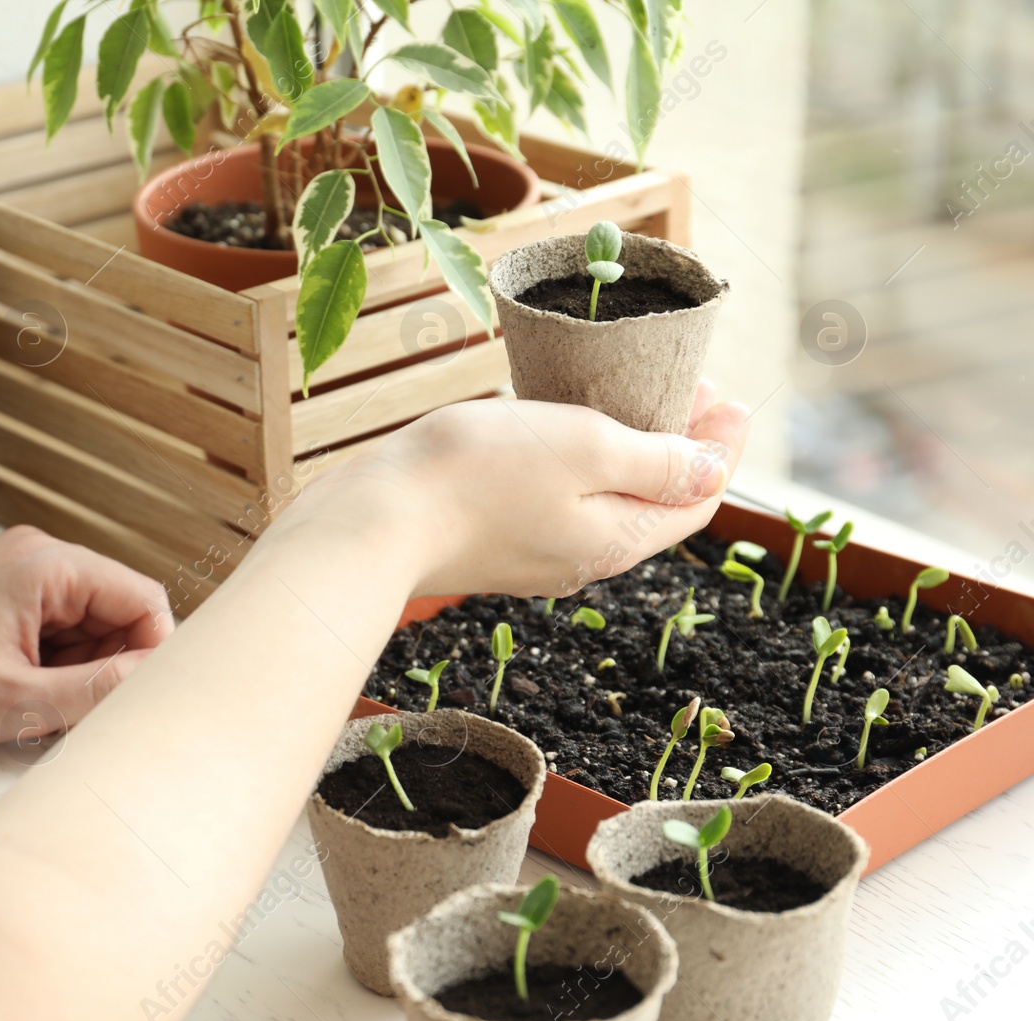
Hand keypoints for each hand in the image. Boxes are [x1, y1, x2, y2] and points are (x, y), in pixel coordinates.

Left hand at [0, 526, 172, 745]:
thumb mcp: (14, 702)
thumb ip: (96, 691)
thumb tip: (154, 681)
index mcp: (46, 565)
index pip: (144, 598)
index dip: (153, 653)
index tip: (134, 700)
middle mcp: (38, 554)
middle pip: (119, 609)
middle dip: (110, 664)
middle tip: (74, 710)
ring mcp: (20, 571)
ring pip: (91, 623)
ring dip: (79, 668)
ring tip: (32, 700)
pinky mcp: (4, 592)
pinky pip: (59, 626)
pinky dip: (53, 663)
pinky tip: (18, 690)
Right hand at [291, 382, 749, 599]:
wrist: (375, 520)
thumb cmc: (477, 476)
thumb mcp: (586, 449)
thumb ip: (657, 461)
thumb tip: (715, 469)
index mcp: (616, 539)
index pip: (696, 497)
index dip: (721, 445)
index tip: (728, 394)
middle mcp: (581, 556)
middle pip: (651, 500)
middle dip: (677, 444)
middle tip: (682, 383)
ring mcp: (533, 552)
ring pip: (601, 499)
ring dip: (624, 450)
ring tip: (622, 395)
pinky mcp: (492, 539)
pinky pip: (554, 499)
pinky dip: (574, 461)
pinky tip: (553, 426)